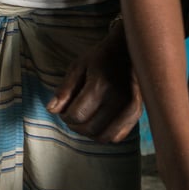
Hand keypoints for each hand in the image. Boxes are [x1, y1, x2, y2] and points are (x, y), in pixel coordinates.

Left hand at [46, 25, 140, 142]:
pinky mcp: (137, 114)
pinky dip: (104, 134)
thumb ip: (64, 90)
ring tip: (84, 120)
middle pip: (90, 129)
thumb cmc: (99, 59)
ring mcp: (130, 108)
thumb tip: (51, 110)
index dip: (65, 117)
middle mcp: (118, 99)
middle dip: (75, 126)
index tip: (63, 111)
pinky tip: (98, 123)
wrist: (128, 52)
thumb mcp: (77, 67)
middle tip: (71, 116)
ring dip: (89, 133)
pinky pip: (117, 136)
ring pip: (104, 137)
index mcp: (100, 86)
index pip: (77, 115)